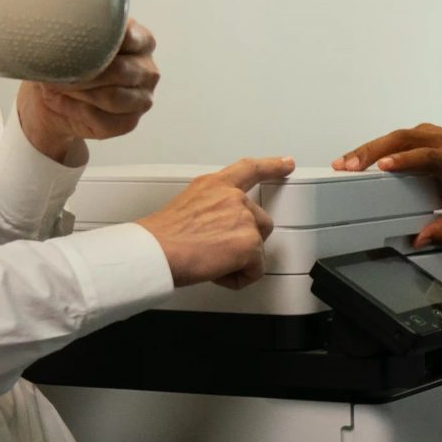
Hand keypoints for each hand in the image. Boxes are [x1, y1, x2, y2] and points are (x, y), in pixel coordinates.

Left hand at [18, 0, 158, 160]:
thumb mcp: (73, 24)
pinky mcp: (129, 122)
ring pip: (113, 98)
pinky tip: (62, 102)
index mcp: (141, 40)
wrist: (50, 94)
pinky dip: (78, 111)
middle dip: (85, 73)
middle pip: (122, 72)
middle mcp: (147, 70)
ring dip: (80, 92)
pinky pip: (107, 121)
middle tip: (55, 70)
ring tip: (55, 85)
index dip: (106, 43)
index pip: (135, 39)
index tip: (78, 43)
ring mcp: (141, 98)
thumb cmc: (66, 57)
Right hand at [135, 157, 293, 288]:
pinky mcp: (249, 243)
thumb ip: (210, 209)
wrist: (154, 251)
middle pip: (260, 222)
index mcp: (214, 185)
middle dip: (245, 240)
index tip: (287, 163)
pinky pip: (256, 270)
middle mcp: (232, 197)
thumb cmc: (161, 237)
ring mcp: (243, 218)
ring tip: (209, 260)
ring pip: (257, 247)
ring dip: (238, 260)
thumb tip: (215, 228)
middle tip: (216, 250)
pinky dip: (239, 278)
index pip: (249, 169)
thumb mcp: (185, 206)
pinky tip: (216, 272)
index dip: (272, 166)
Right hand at [333, 114, 441, 248]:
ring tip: (343, 164)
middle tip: (349, 166)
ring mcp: (430, 134)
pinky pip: (394, 137)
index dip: (405, 159)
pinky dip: (374, 146)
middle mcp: (441, 143)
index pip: (428, 156)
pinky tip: (357, 158)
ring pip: (395, 135)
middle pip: (403, 140)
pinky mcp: (420, 133)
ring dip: (367, 148)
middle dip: (373, 151)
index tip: (385, 165)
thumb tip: (421, 240)